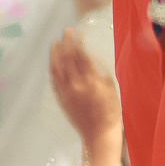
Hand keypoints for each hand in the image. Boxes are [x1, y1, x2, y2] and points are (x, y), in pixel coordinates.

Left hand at [48, 28, 121, 144]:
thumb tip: (89, 55)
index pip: (82, 54)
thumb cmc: (110, 110)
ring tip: (56, 42)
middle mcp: (77, 85)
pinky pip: (54, 80)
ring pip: (57, 67)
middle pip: (68, 58)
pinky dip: (53, 67)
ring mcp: (66, 92)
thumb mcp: (111, 87)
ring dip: (55, 53)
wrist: (99, 134)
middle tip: (67, 31)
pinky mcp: (61, 99)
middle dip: (67, 42)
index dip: (79, 40)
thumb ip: (99, 70)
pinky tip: (54, 60)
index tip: (79, 31)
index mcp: (92, 81)